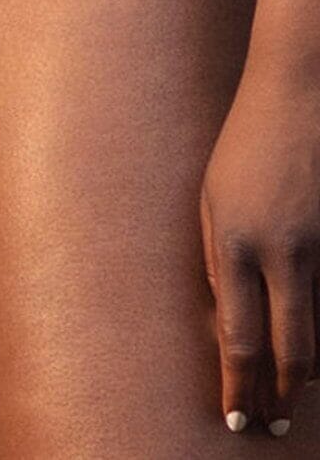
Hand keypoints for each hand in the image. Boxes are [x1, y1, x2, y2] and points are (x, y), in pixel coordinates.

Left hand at [200, 61, 319, 437]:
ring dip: (309, 371)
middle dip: (280, 394)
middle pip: (289, 347)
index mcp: (235, 240)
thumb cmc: (245, 145)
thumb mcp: (211, 197)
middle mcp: (283, 250)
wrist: (299, 94)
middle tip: (274, 425)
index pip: (237, 334)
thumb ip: (215, 257)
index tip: (235, 419)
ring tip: (295, 397)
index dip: (237, 385)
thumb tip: (223, 316)